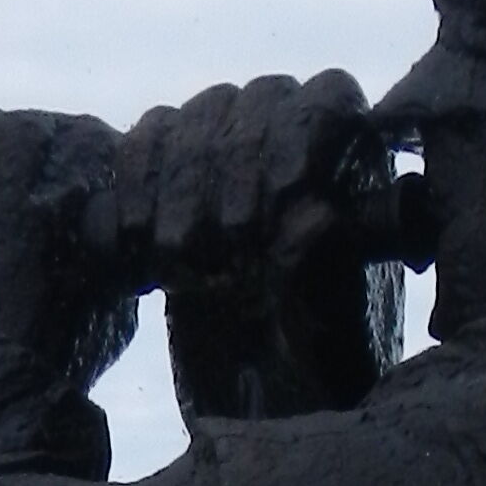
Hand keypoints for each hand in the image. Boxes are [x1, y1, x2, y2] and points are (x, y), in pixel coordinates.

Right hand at [100, 73, 396, 421]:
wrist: (255, 389)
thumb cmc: (311, 366)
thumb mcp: (326, 331)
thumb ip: (325, 273)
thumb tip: (319, 215)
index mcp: (348, 167)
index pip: (331, 96)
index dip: (308, 130)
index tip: (289, 190)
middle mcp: (292, 142)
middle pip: (265, 97)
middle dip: (240, 163)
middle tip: (227, 238)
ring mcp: (231, 150)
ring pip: (206, 112)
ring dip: (186, 178)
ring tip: (179, 252)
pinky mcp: (175, 171)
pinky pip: (150, 135)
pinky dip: (138, 175)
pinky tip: (137, 232)